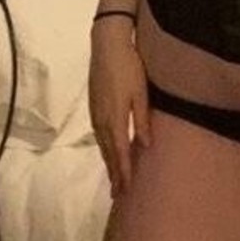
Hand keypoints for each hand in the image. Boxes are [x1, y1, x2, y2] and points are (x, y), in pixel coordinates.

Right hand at [88, 23, 150, 197]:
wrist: (107, 46)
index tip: (125, 191)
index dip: (123, 173)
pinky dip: (105, 148)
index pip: (119, 153)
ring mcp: (96, 113)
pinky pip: (100, 135)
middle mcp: (102, 121)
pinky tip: (109, 150)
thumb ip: (142, 120)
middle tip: (118, 194)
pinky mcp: (94, 106)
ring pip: (102, 145)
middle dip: (114, 174)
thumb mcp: (141, 93)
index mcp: (114, 120)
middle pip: (108, 153)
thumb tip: (145, 145)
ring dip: (108, 162)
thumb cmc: (129, 67)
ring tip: (114, 178)